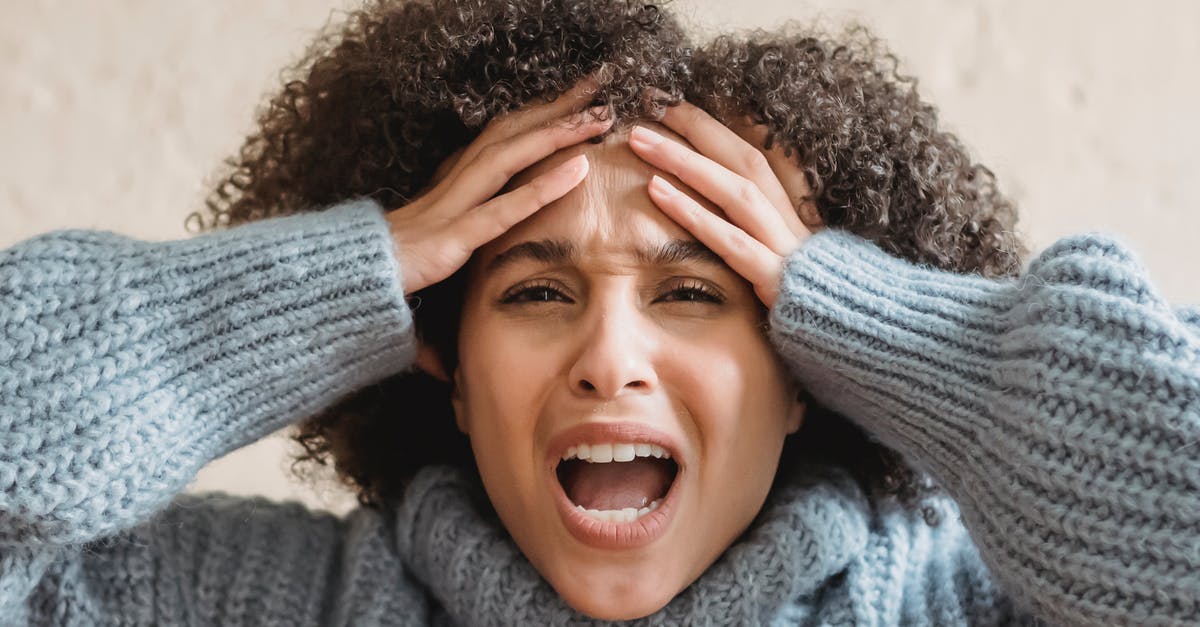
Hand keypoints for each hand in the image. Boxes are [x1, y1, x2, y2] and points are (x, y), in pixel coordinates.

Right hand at [386, 74, 613, 294]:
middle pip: (511, 132)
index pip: (504, 136)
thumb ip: (467, 233)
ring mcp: (453, 207)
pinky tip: (578, 169)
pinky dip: (543, 186)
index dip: (540, 113)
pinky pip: (504, 208)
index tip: (578, 98)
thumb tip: (479, 278)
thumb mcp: (437, 246)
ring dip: (556, 134)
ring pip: (510, 157)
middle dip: (556, 107)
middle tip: (599, 87)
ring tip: (597, 119)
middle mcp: (455, 182)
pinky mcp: (452, 239)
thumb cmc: (391, 267)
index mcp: (453, 181)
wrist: (347, 283)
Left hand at [626, 100, 817, 308]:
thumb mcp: (791, 262)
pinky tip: (656, 191)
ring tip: (640, 140)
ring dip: (684, 160)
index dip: (716, 126)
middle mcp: (792, 220)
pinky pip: (730, 241)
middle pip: (743, 158)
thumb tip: (726, 206)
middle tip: (651, 103)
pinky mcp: (776, 280)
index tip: (675, 104)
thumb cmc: (815, 306)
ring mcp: (785, 248)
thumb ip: (762, 235)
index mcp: (795, 212)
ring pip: (734, 190)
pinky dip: (693, 213)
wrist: (862, 345)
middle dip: (697, 127)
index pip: (755, 154)